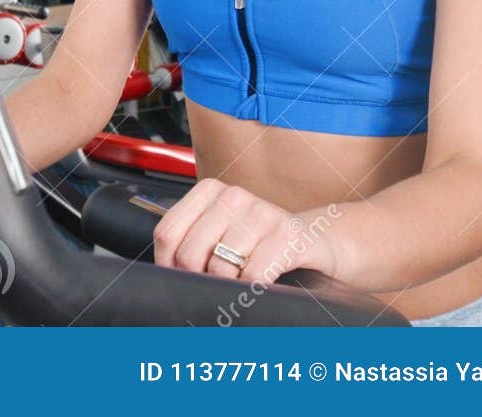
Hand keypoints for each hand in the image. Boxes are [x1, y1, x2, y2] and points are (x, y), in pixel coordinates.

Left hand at [150, 177, 338, 284]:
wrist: (319, 242)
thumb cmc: (263, 243)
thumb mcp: (223, 234)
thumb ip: (192, 244)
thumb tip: (163, 276)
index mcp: (210, 191)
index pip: (167, 233)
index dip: (167, 265)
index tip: (179, 279)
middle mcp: (233, 196)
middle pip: (189, 254)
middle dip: (197, 281)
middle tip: (214, 286)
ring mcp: (261, 213)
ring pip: (219, 268)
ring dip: (227, 288)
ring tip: (241, 283)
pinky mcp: (287, 235)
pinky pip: (253, 275)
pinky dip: (252, 290)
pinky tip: (261, 285)